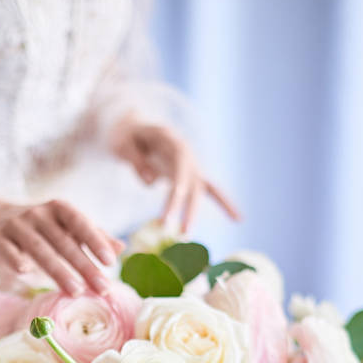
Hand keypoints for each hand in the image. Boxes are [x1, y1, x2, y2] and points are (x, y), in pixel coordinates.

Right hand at [0, 190, 122, 295]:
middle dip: (85, 266)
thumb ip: (92, 236)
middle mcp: (37, 215)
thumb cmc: (37, 228)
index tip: (110, 261)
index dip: (95, 240)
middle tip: (103, 288)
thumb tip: (121, 248)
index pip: (80, 223)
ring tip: (76, 291)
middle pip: (64, 242)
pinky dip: (16, 261)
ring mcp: (15, 227)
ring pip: (39, 250)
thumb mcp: (64, 227)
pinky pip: (8, 252)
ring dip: (58, 271)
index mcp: (58, 210)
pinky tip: (27, 274)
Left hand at [111, 117, 239, 231]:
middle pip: (192, 181)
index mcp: (170, 138)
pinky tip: (238, 219)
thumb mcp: (123, 143)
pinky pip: (210, 189)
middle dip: (188, 207)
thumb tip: (152, 182)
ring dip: (194, 213)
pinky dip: (224, 203)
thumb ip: (136, 160)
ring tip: (186, 234)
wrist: (133, 128)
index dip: (180, 181)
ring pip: (199, 189)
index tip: (176, 198)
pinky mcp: (190, 174)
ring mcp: (189, 164)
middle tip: (181, 231)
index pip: (180, 161)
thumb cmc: (126, 136)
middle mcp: (185, 151)